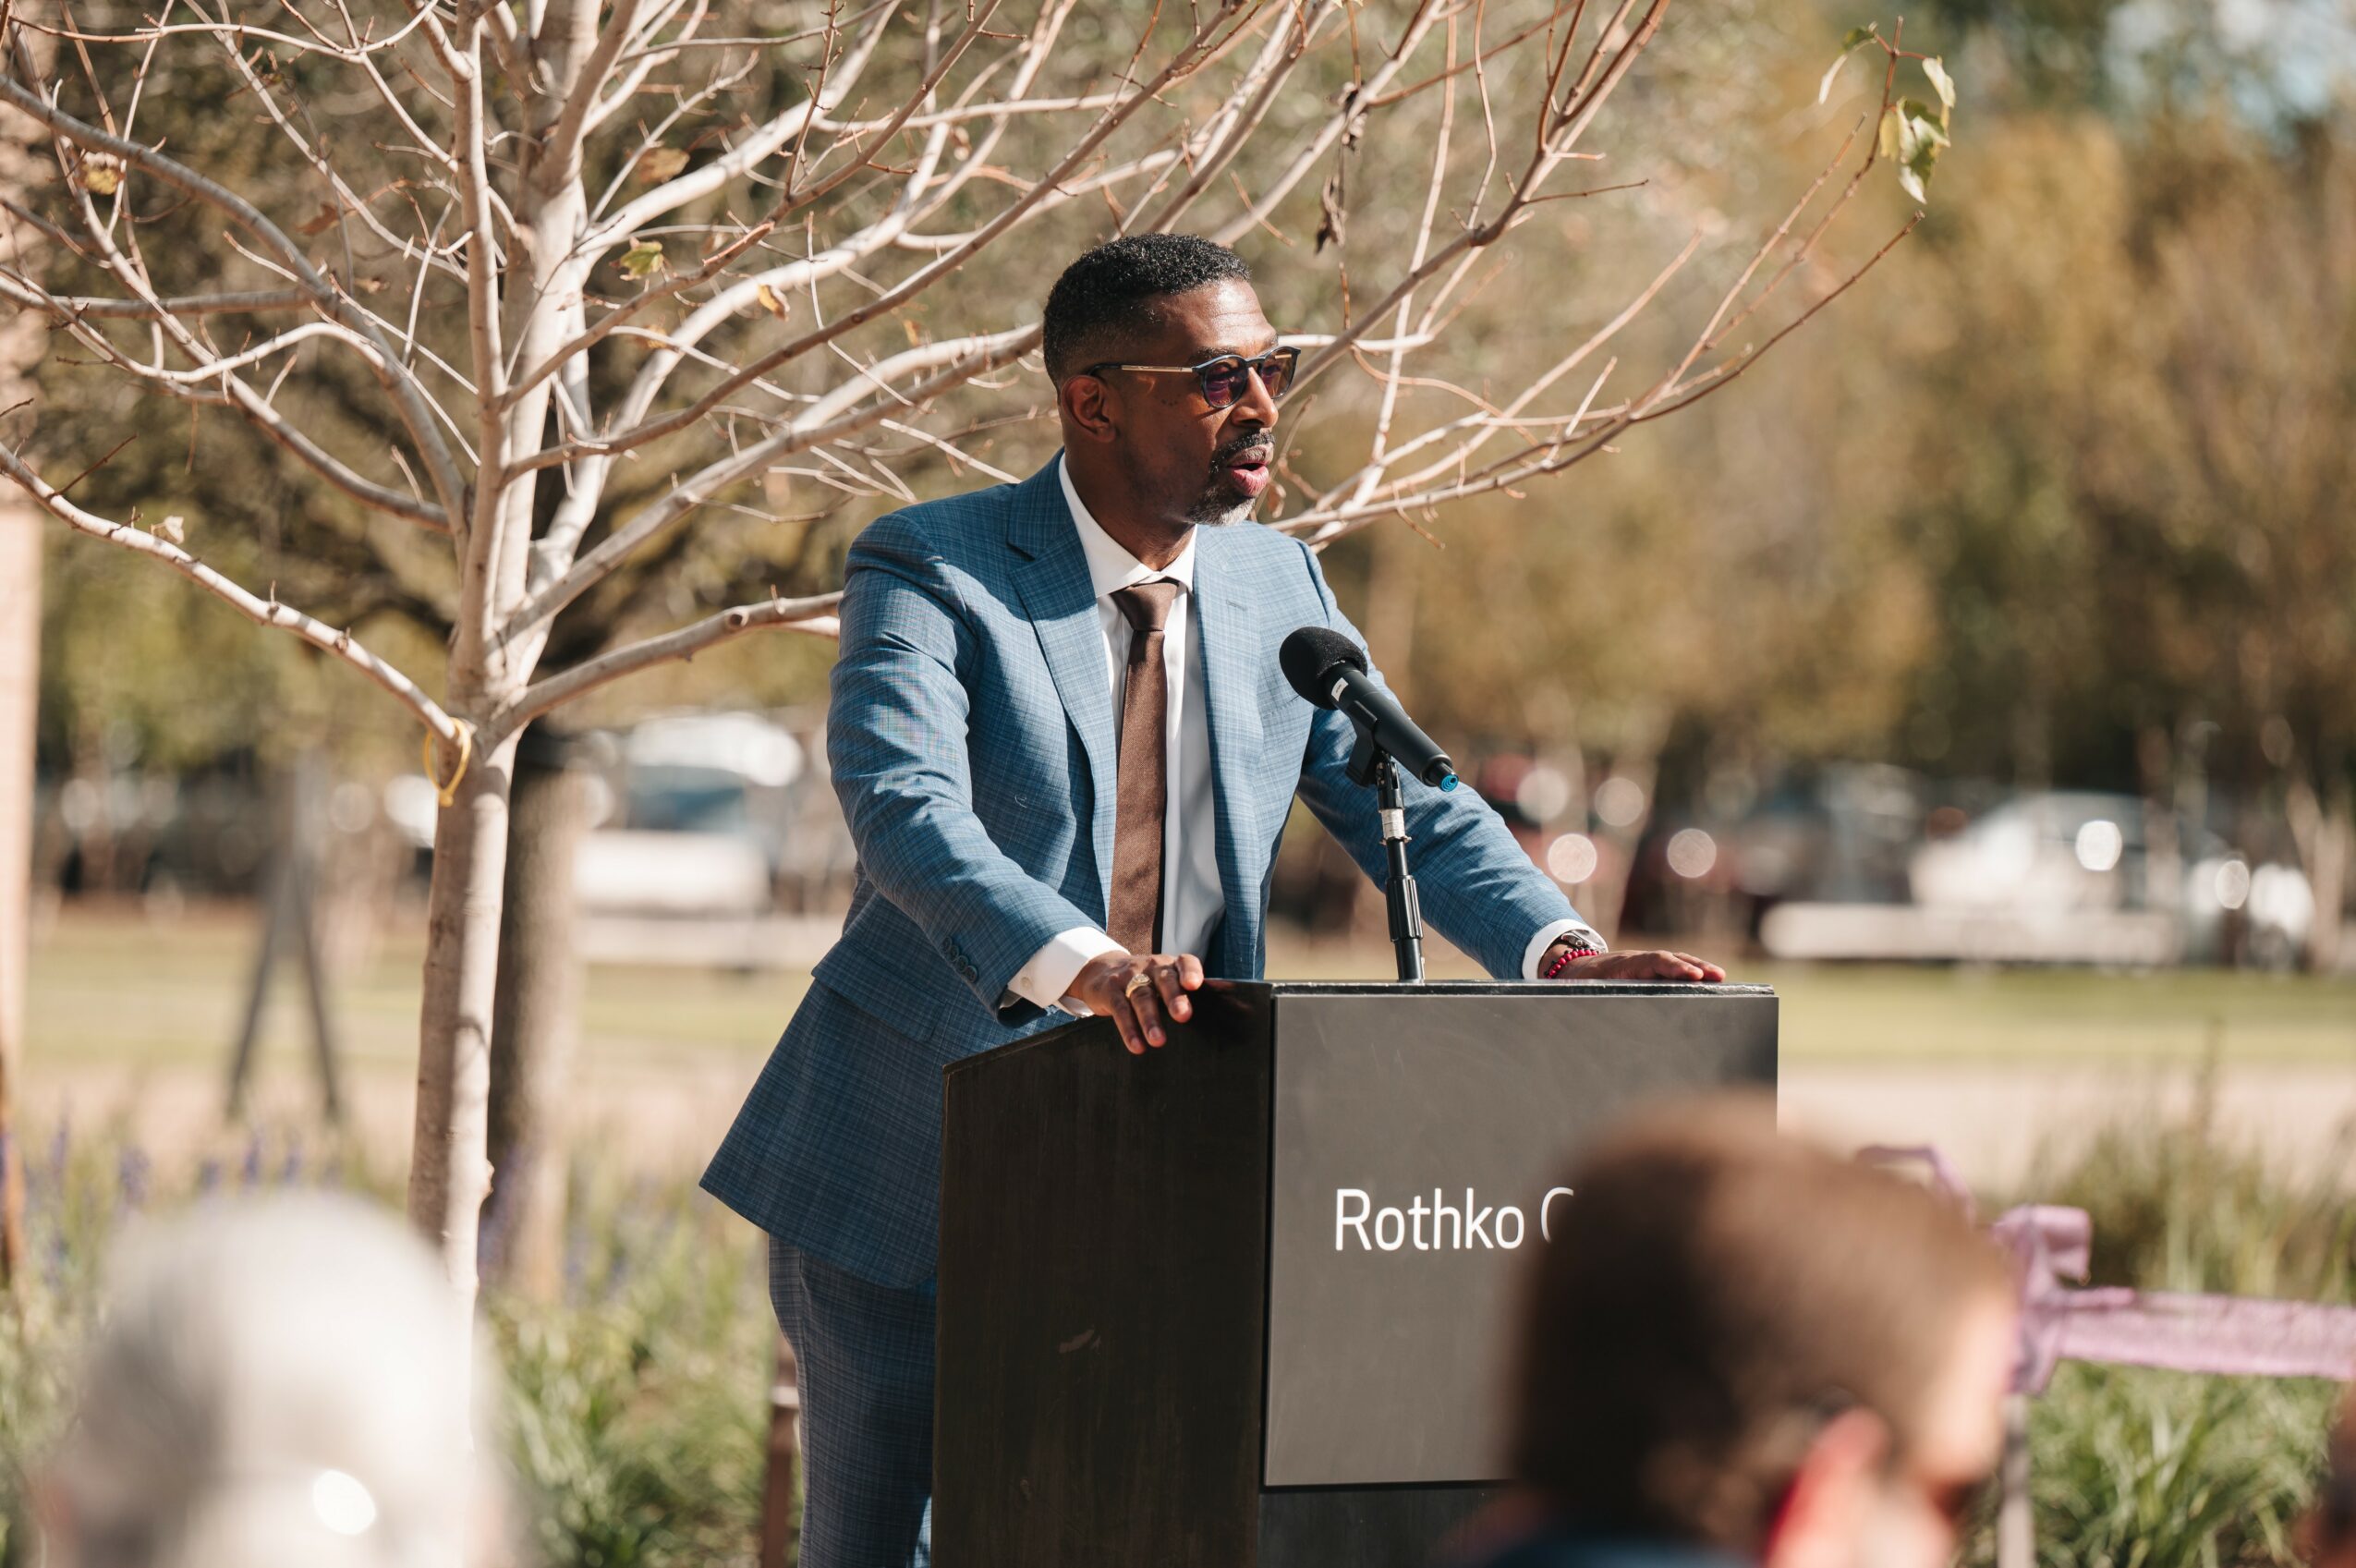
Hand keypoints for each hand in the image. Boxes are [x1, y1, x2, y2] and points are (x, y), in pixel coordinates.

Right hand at [1068, 951, 1206, 1054]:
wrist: (1100, 971)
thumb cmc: (1145, 980)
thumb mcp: (1165, 979)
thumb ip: (1189, 989)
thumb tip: (1224, 1001)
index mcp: (1169, 965)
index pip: (1184, 962)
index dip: (1190, 972)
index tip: (1195, 986)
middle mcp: (1151, 967)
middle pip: (1164, 979)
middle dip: (1174, 997)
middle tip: (1184, 1016)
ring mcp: (1129, 977)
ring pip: (1142, 996)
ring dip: (1150, 1020)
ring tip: (1158, 1041)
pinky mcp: (1110, 990)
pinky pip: (1121, 1010)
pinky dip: (1129, 1030)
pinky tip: (1137, 1046)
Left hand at [1547, 945, 1725, 982]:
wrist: (1573, 967)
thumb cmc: (1580, 982)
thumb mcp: (1583, 990)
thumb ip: (1594, 998)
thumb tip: (1602, 1011)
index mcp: (1624, 964)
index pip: (1654, 961)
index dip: (1675, 968)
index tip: (1694, 976)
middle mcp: (1639, 960)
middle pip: (1671, 958)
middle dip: (1695, 966)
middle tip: (1718, 976)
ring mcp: (1646, 963)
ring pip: (1675, 961)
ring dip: (1697, 968)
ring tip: (1720, 978)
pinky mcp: (1649, 970)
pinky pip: (1672, 968)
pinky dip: (1690, 971)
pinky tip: (1707, 982)